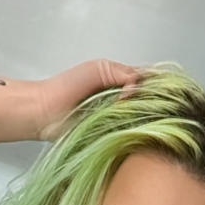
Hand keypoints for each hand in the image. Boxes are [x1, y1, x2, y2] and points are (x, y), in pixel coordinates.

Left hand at [32, 58, 146, 140]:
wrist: (46, 111)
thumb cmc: (67, 87)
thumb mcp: (98, 69)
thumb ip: (122, 73)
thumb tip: (139, 85)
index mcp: (119, 79)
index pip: (145, 79)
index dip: (154, 82)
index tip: (157, 86)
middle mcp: (121, 98)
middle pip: (146, 100)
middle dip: (150, 100)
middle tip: (143, 101)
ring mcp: (117, 117)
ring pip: (140, 117)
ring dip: (141, 116)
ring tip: (135, 113)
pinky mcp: (112, 134)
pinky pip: (128, 133)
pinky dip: (131, 130)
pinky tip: (130, 126)